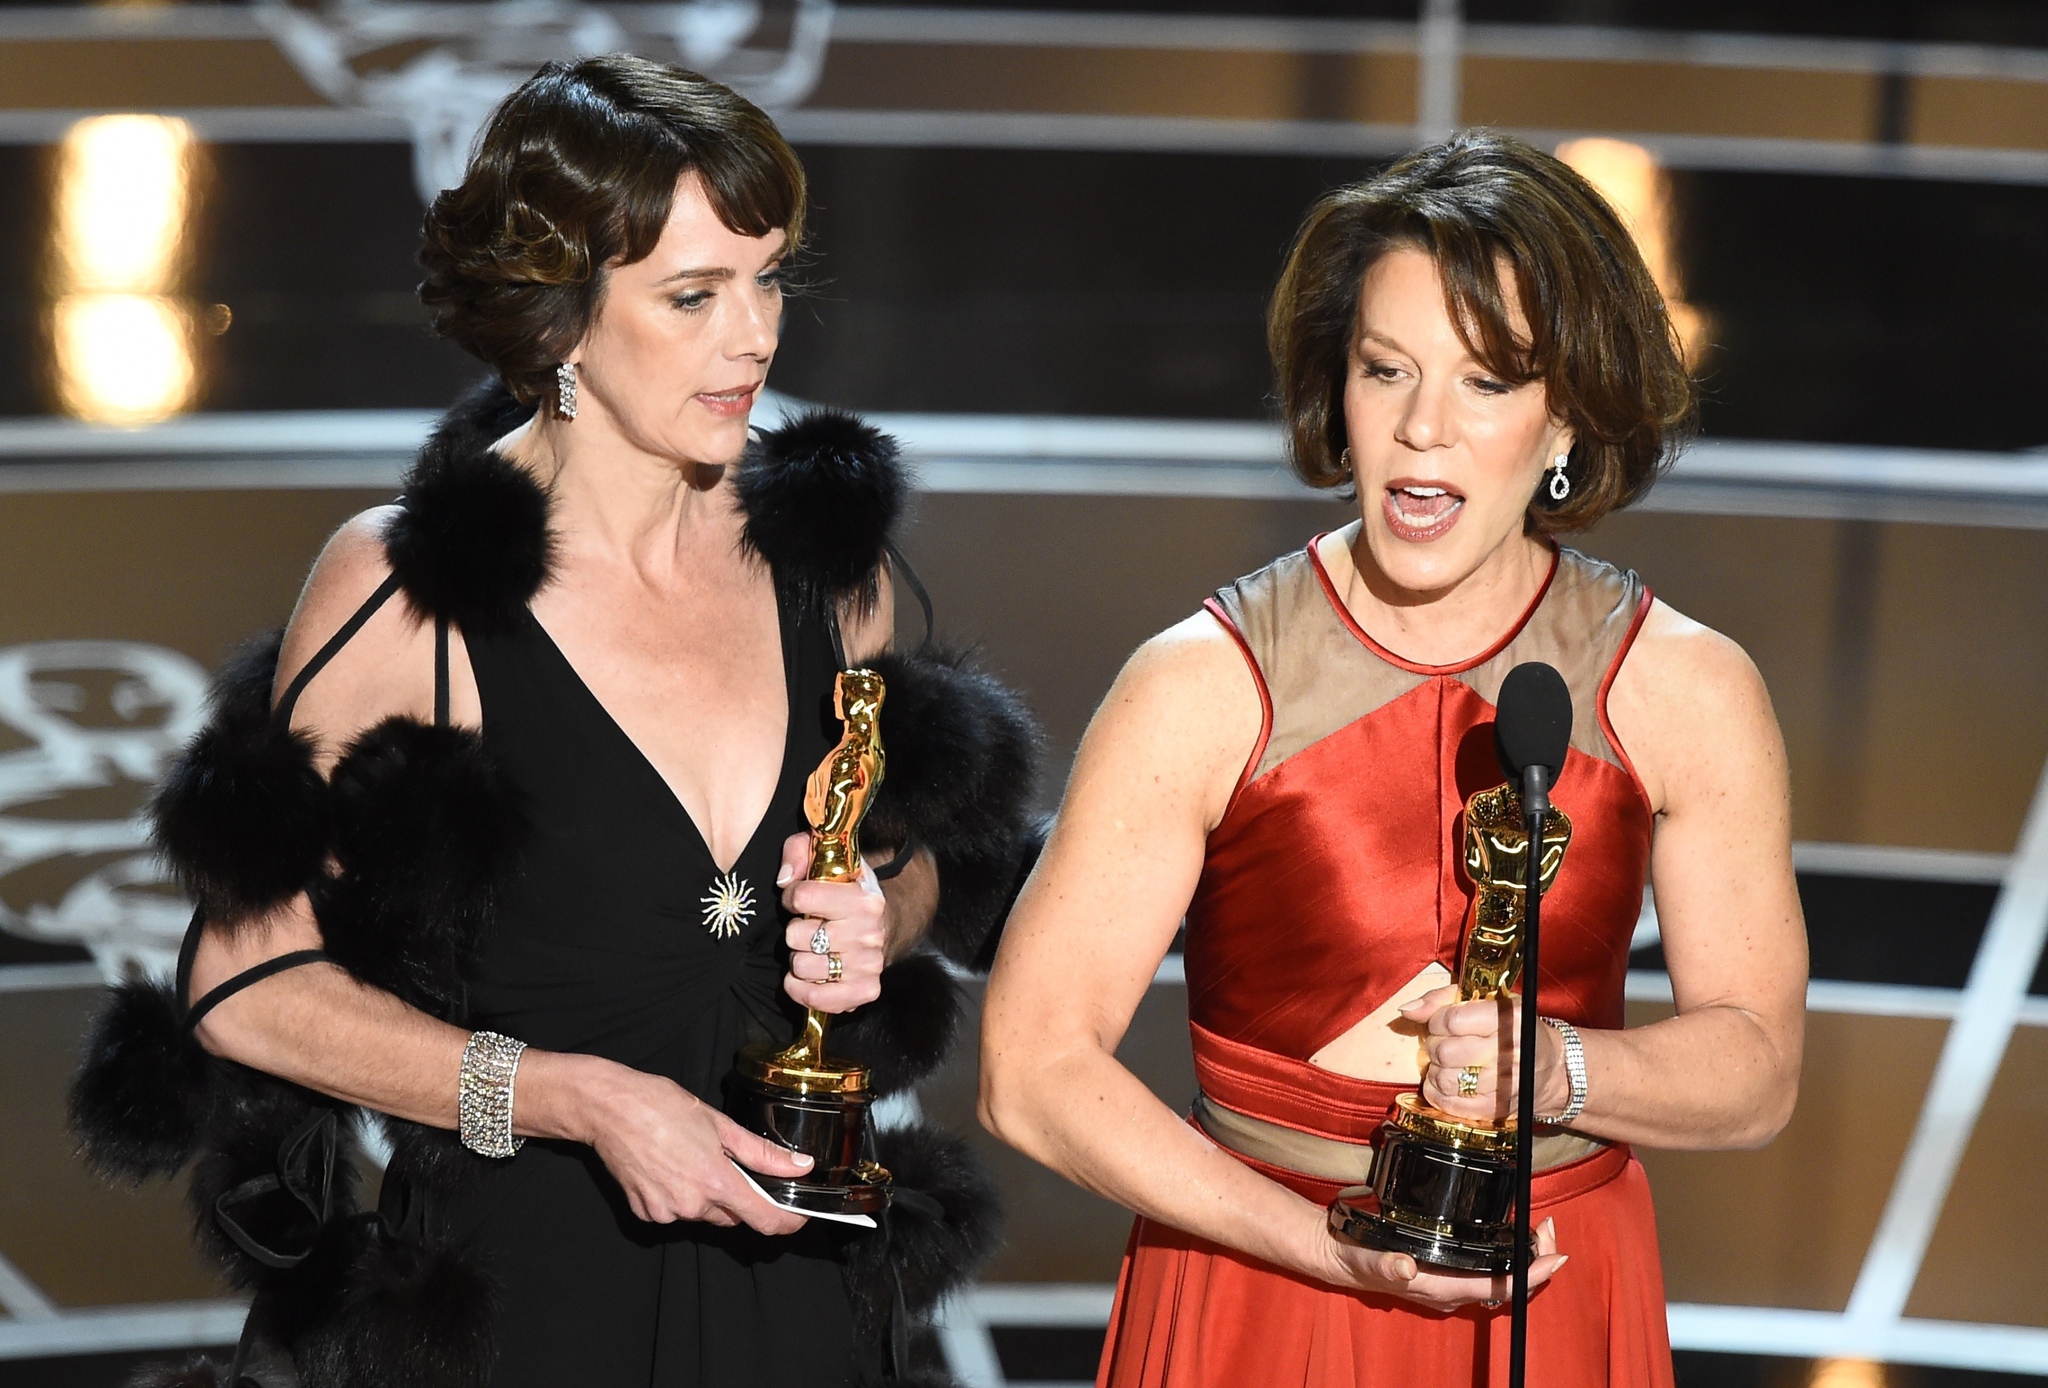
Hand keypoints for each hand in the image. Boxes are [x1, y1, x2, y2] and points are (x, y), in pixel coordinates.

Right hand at [551, 1054, 811, 1234]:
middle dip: (736, 1195)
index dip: (786, 1221)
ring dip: (706, 1195)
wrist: (610, 1109)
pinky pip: (675, 1212)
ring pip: (703, 1214)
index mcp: (716, 1182)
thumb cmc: (663, 1107)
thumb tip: (800, 1166)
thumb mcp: (721, 1124)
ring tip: (689, 1157)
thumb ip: (763, 1153)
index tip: (796, 1216)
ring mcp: (666, 1212)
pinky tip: (668, 1168)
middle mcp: (692, 1205)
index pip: (764, 1220)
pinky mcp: (645, 1213)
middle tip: (724, 1161)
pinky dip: (678, 1196)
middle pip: (732, 1214)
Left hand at [778, 833, 885, 1012]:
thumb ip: (799, 852)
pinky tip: (804, 980)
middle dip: (794, 931)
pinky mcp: (865, 990)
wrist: (883, 922)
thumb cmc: (846, 890)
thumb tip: (784, 879)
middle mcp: (870, 932)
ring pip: (802, 967)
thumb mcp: (825, 858)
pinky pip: (819, 1000)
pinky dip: (803, 992)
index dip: (791, 897)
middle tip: (809, 927)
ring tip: (811, 950)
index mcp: (864, 899)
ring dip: (798, 960)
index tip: (797, 899)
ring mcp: (869, 964)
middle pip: (796, 935)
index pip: (803, 897)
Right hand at [1318, 1217, 1566, 1310]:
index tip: (1556, 1257)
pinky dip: (1507, 1252)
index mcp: (1441, 1288)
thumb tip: (1406, 1266)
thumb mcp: (1366, 1256)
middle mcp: (1452, 1290)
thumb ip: (1385, 1263)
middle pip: (1509, 1284)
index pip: (1499, 1289)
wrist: (1337, 1258)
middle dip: (1536, 1259)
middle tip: (1550, 1228)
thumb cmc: (1355, 1258)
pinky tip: (1511, 1234)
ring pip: (1502, 1277)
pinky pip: (1488, 1269)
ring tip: (1540, 1229)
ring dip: (1524, 1256)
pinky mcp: (1446, 1270)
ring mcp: (1451, 1282)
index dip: (1531, 1275)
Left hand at [1398, 986, 1567, 1124]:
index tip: (1443, 1023)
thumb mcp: (1487, 1000)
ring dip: (1437, 1071)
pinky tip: (1449, 1083)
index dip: (1437, 1021)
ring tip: (1449, 1064)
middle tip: (1445, 1044)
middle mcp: (1511, 1052)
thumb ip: (1443, 999)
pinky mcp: (1497, 1110)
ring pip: (1445, 1079)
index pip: (1452, 1020)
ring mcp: (1506, 1085)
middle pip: (1445, 1052)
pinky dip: (1440, 1093)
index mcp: (1510, 1018)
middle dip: (1435, 1046)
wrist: (1550, 1069)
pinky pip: (1449, 1104)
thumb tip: (1407, 1009)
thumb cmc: (1511, 1029)